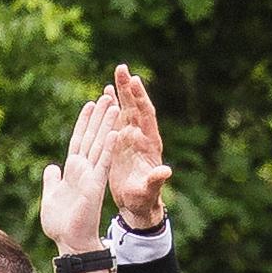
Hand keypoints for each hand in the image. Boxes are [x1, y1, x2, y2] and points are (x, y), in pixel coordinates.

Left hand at [35, 90, 117, 262]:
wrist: (70, 241)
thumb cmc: (61, 223)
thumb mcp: (51, 196)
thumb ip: (52, 180)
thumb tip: (50, 168)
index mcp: (73, 171)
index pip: (79, 140)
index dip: (83, 122)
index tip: (89, 104)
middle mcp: (85, 170)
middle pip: (92, 137)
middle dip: (99, 117)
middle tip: (107, 96)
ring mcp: (91, 176)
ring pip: (100, 145)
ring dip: (107, 125)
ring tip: (114, 105)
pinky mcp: (96, 185)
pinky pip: (103, 162)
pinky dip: (108, 147)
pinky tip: (115, 131)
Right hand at [103, 68, 171, 231]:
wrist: (137, 204)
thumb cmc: (144, 198)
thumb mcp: (149, 190)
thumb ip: (156, 180)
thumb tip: (166, 171)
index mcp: (150, 144)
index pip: (146, 116)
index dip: (140, 99)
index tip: (134, 81)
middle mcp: (142, 137)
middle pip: (136, 107)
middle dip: (128, 88)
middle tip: (121, 68)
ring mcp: (131, 138)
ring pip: (126, 110)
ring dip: (121, 92)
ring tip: (116, 73)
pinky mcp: (120, 143)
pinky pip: (116, 120)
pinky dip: (113, 106)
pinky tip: (106, 93)